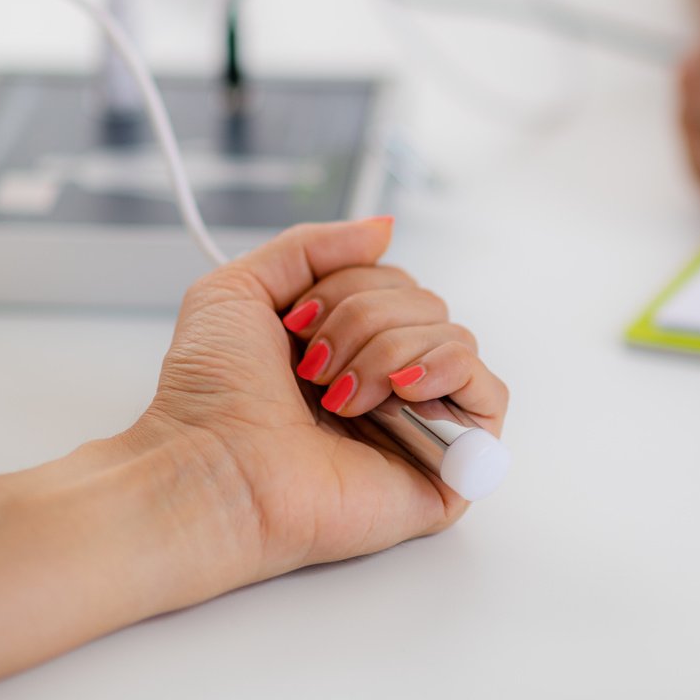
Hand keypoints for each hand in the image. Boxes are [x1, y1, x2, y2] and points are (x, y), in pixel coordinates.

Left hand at [127, 216, 508, 587]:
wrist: (213, 471)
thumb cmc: (210, 401)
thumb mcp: (238, 288)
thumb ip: (311, 246)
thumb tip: (383, 228)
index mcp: (348, 346)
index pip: (394, 281)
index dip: (350, 286)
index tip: (295, 324)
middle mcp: (388, 383)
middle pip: (427, 304)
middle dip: (365, 319)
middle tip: (313, 368)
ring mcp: (420, 424)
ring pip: (455, 339)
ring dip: (390, 351)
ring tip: (340, 397)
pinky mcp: (448, 468)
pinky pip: (489, 392)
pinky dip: (449, 370)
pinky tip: (402, 390)